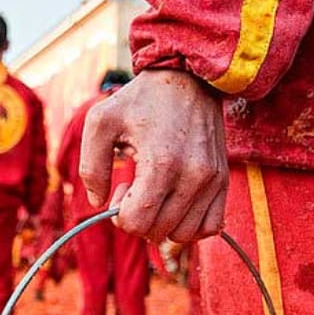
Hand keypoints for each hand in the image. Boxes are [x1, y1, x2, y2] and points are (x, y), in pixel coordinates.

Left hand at [79, 69, 227, 242]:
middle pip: (158, 232)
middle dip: (139, 218)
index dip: (120, 214)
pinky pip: (210, 227)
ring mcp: (212, 181)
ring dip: (163, 224)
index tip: (120, 188)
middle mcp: (193, 177)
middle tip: (134, 188)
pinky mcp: (222, 181)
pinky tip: (175, 205)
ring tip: (155, 194)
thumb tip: (98, 203)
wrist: (188, 78)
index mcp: (162, 164)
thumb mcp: (101, 122)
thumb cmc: (140, 100)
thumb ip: (90, 167)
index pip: (137, 223)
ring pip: (184, 235)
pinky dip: (189, 226)